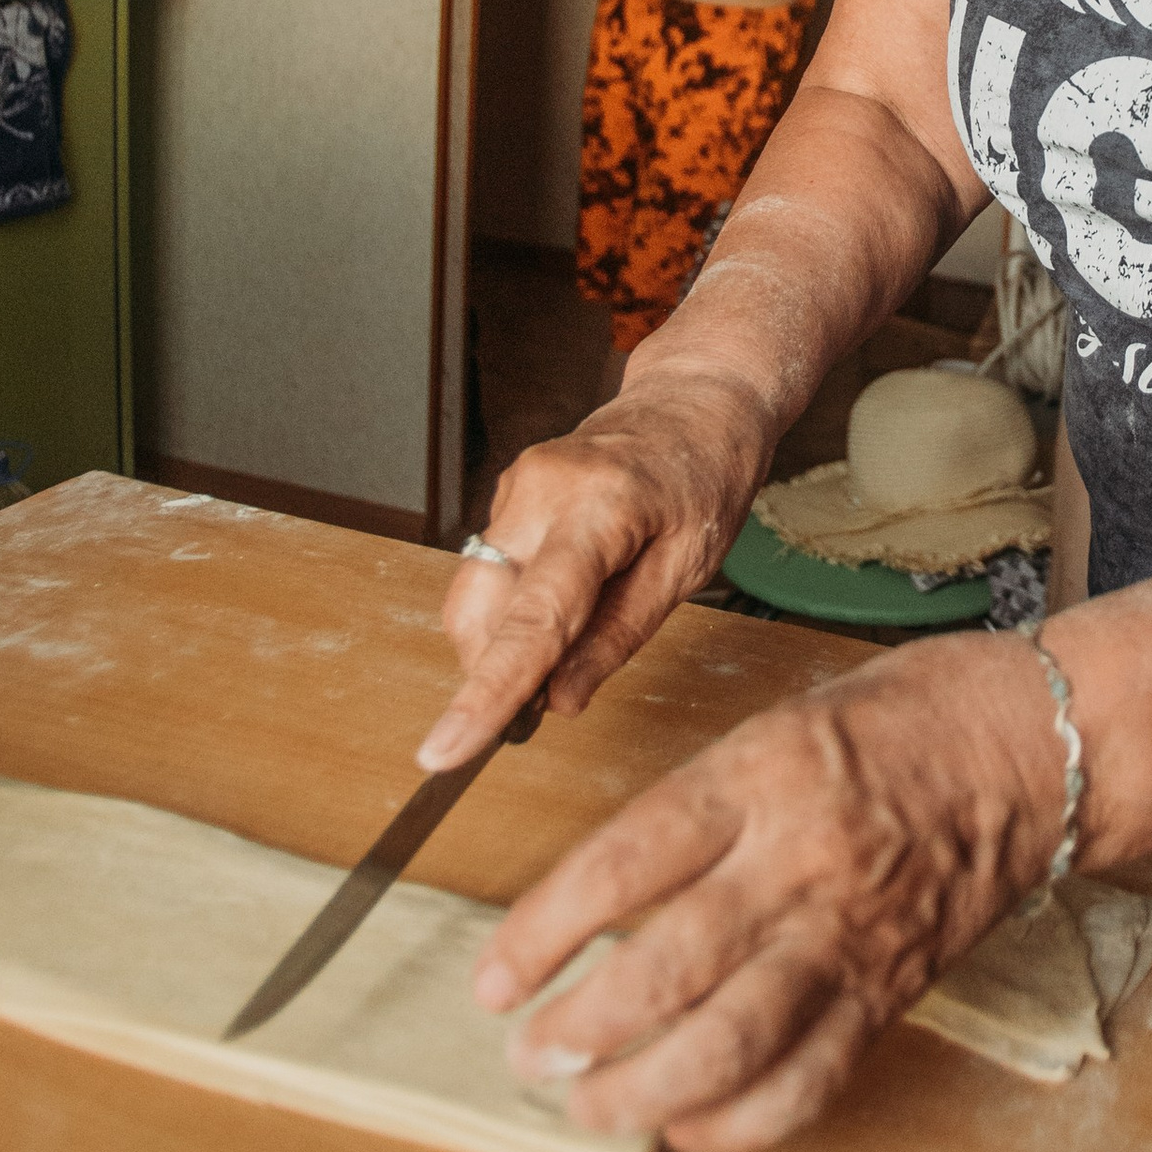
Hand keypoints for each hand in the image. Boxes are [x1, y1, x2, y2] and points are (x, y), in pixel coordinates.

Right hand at [425, 363, 768, 770]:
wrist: (695, 400)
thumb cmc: (705, 478)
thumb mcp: (688, 567)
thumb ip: (618, 637)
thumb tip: (558, 702)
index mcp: (599, 508)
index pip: (532, 618)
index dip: (485, 693)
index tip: (445, 752)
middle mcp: (540, 491)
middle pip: (479, 611)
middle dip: (491, 673)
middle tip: (542, 707)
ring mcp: (514, 487)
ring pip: (473, 596)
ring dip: (500, 644)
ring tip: (561, 653)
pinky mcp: (507, 496)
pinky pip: (488, 572)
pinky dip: (509, 611)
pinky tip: (559, 608)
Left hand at [470, 631, 1066, 1151]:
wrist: (1039, 751)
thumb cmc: (907, 719)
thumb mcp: (779, 723)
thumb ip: (699, 807)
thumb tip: (602, 897)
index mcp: (762, 776)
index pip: (624, 864)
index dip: (541, 933)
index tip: (494, 977)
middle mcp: (802, 862)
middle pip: (666, 968)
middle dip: (579, 1029)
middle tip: (528, 1053)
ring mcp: (851, 936)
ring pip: (731, 1042)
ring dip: (642, 1090)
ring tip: (585, 1102)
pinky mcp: (892, 991)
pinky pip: (808, 1080)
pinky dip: (738, 1122)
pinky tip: (688, 1126)